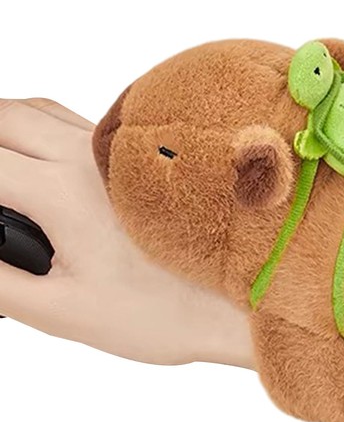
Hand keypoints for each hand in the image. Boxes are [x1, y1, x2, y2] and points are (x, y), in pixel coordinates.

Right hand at [0, 99, 252, 365]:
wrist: (241, 294)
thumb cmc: (166, 311)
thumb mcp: (65, 311)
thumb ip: (2, 284)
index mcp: (63, 192)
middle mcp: (91, 157)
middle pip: (6, 119)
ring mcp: (121, 150)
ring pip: (42, 111)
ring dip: (8, 127)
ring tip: (3, 168)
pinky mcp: (144, 153)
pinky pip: (80, 121)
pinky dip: (45, 128)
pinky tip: (46, 161)